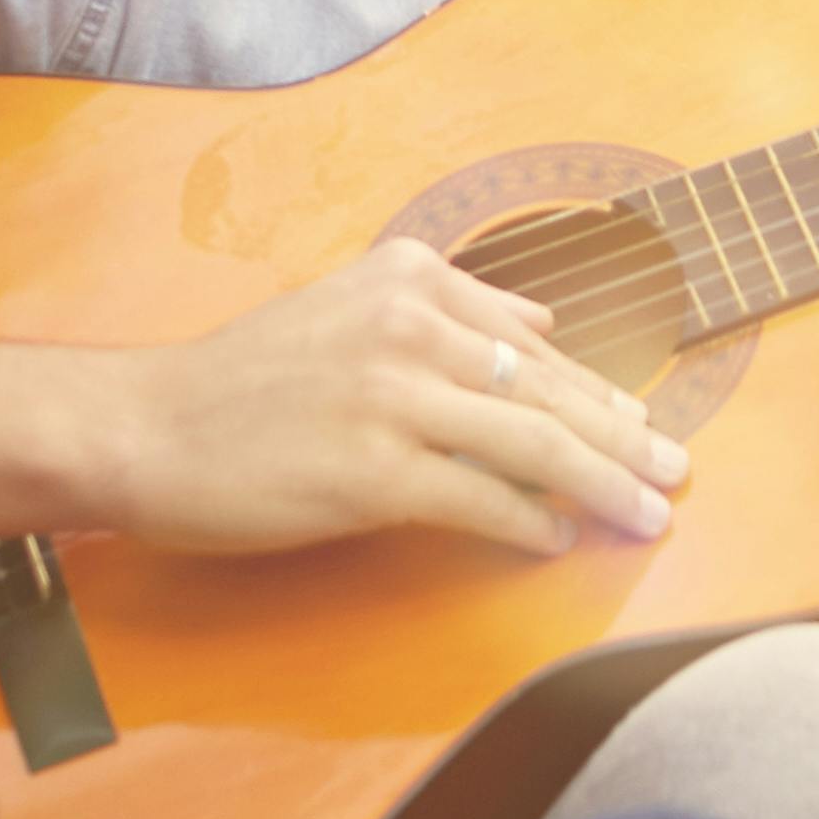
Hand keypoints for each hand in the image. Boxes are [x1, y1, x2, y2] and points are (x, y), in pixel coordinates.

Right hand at [102, 242, 685, 559]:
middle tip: (676, 470)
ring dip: (604, 484)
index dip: (598, 388)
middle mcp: (407, 325)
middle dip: (623, 436)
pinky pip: (482, 500)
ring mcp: (392, 397)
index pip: (528, 340)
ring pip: (532, 443)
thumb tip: (539, 327)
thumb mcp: (343, 307)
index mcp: (406, 277)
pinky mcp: (373, 471)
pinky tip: (560, 541)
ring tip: (648, 513)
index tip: (642, 423)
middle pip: (545, 390)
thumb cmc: (239, 382)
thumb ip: (439, 310)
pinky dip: (532, 523)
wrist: (143, 427)